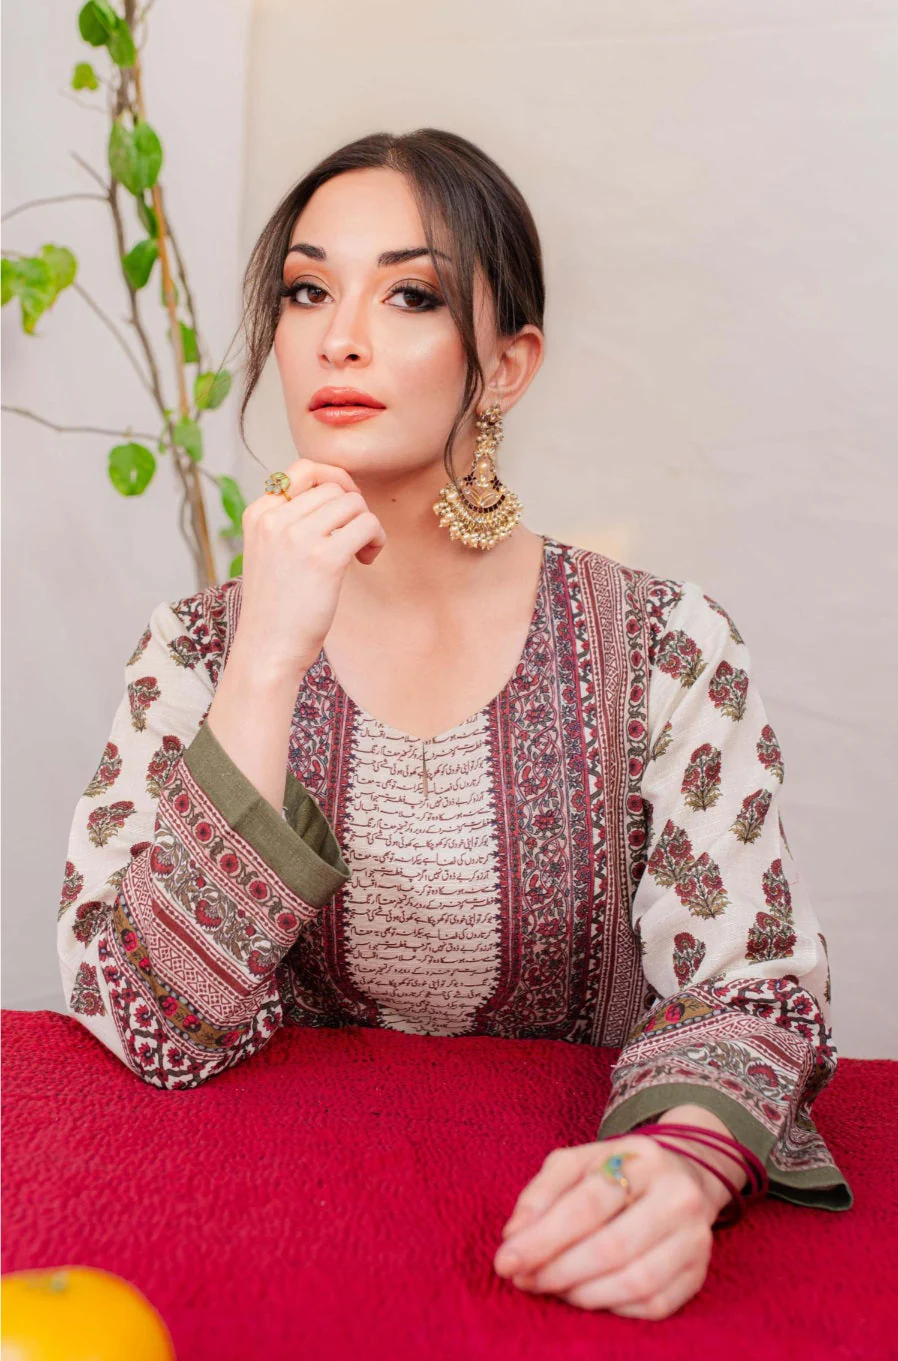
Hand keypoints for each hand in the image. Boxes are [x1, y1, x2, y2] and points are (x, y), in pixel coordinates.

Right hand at [234, 456, 386, 679]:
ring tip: (359, 552)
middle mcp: (274, 519)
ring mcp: (298, 537)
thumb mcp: (268, 552)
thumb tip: (339, 492)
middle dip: (353, 509)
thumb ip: (290, 521)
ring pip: (354, 503)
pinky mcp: (324, 558)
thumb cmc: (275, 607)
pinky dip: (376, 539)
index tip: (344, 509)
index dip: (334, 481)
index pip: (303, 469)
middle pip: (335, 486)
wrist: (266, 649)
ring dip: (367, 524)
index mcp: (258, 513)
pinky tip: (366, 559)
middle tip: (353, 540)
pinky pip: (367, 525)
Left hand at [493, 1136, 717, 1318]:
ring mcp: (695, 1238)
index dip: (543, 1237)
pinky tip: (586, 1296)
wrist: (681, 1178)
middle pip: (611, 1247)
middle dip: (557, 1270)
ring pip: (634, 1281)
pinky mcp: (699, 1273)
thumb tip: (514, 1236)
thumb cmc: (617, 1172)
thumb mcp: (578, 1163)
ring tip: (550, 1287)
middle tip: (523, 1279)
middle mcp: (678, 1197)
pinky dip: (612, 1307)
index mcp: (643, 1160)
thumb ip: (542, 1192)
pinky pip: (653, 1305)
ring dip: (581, 1294)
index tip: (506, 1260)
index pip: (588, 1204)